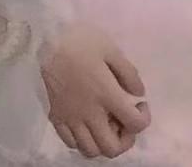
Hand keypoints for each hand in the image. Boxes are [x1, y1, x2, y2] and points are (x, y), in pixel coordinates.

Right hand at [41, 22, 150, 158]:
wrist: (48, 39)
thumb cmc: (81, 41)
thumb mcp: (111, 49)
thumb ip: (128, 73)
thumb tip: (138, 93)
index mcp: (106, 95)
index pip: (134, 124)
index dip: (144, 118)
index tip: (139, 104)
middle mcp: (89, 113)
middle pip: (112, 148)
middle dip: (125, 140)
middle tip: (123, 120)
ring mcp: (70, 118)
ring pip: (90, 151)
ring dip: (103, 143)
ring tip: (105, 124)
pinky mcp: (56, 117)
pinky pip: (70, 142)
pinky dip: (82, 140)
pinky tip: (86, 124)